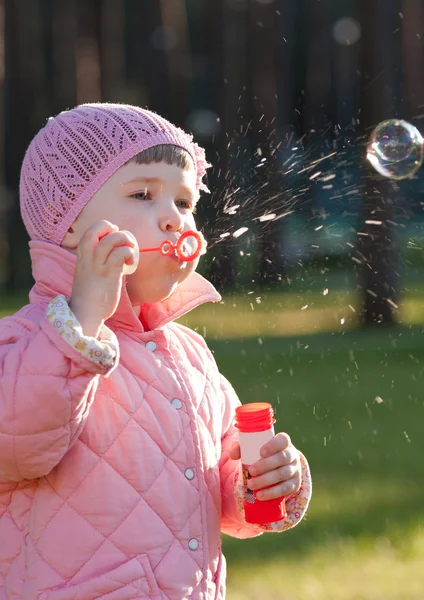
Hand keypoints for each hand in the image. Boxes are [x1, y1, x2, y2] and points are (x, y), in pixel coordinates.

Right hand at [70, 220, 138, 336]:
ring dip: (125, 240)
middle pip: (95, 230)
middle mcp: (89, 258)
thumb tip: (116, 255)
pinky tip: (130, 265)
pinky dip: (129, 254)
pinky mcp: (110, 275)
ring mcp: (99, 266)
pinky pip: (121, 254)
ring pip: (111, 240)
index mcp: (83, 257)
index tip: (112, 236)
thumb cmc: (89, 296)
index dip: (103, 228)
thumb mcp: (88, 274)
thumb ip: (97, 263)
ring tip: (130, 251)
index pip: (89, 232)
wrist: (85, 314)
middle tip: (123, 240)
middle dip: (113, 229)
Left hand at [229, 432, 300, 500]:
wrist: (276, 470)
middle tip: (251, 471)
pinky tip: (260, 495)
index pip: (283, 440)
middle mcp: (292, 455)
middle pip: (283, 458)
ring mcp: (295, 470)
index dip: (274, 445)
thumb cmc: (261, 455)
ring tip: (251, 485)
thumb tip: (232, 454)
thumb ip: (241, 448)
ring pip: (283, 474)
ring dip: (266, 480)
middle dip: (266, 465)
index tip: (261, 452)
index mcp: (283, 442)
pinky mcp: (295, 484)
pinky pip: (286, 489)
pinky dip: (272, 492)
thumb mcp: (252, 448)